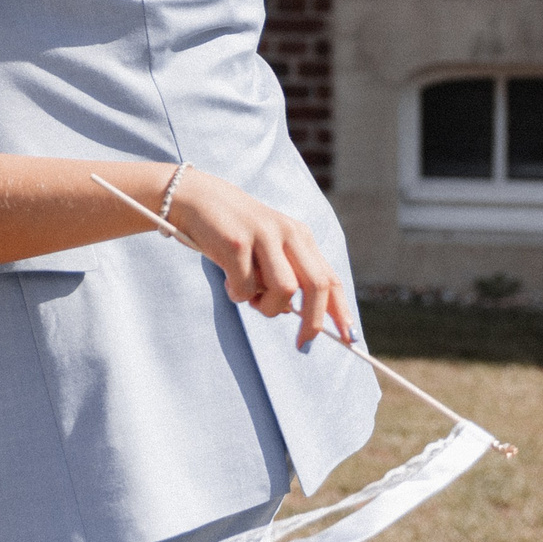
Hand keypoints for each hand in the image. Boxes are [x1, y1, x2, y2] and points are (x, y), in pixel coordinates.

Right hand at [169, 174, 356, 350]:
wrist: (193, 197)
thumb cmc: (231, 231)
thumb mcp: (266, 249)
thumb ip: (283, 275)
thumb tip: (291, 313)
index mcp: (299, 236)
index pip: (330, 278)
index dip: (341, 311)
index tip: (349, 339)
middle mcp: (288, 233)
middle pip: (316, 286)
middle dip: (313, 322)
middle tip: (302, 344)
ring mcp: (263, 236)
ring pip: (284, 290)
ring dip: (266, 306)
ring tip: (248, 296)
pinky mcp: (237, 243)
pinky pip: (245, 287)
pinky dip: (236, 294)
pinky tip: (227, 281)